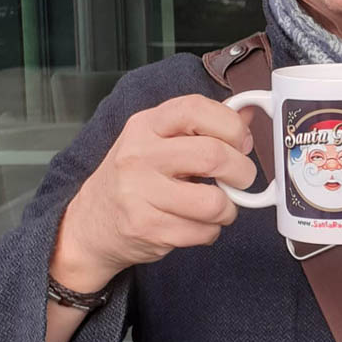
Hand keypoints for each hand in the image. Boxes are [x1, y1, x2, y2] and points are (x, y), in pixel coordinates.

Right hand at [51, 94, 258, 289]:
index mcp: (145, 126)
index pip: (195, 109)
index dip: (230, 126)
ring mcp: (139, 193)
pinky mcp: (146, 228)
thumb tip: (250, 115)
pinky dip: (210, 231)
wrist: (92, 223)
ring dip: (228, 209)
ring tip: (218, 208)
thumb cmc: (134, 179)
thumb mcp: (157, 142)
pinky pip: (203, 232)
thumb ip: (202, 128)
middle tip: (241, 180)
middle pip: (213, 155)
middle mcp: (138, 155)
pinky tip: (196, 225)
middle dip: (242, 172)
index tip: (241, 142)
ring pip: (213, 202)